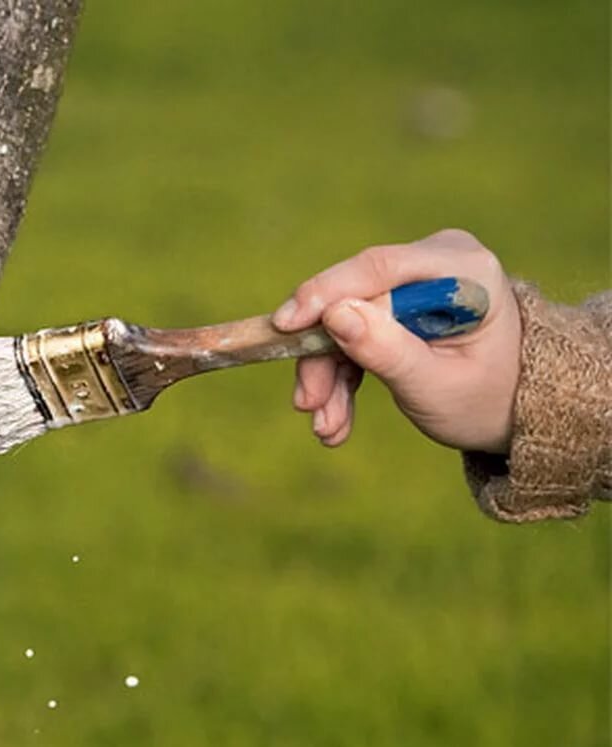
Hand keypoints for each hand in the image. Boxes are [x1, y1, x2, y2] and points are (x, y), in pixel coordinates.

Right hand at [273, 229, 521, 453]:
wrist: (515, 412)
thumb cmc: (488, 399)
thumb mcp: (436, 386)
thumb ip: (387, 350)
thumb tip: (333, 315)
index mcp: (462, 269)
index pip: (379, 268)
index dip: (326, 294)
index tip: (286, 326)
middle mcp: (435, 262)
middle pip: (353, 299)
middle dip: (324, 356)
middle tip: (308, 405)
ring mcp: (414, 282)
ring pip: (345, 320)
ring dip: (328, 376)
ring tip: (326, 428)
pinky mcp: (397, 304)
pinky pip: (353, 333)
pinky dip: (341, 376)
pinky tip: (335, 420)